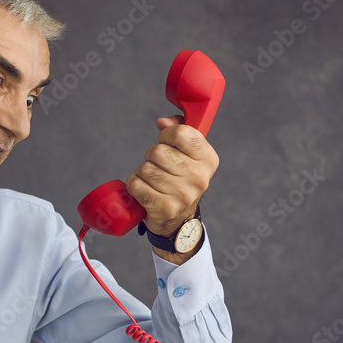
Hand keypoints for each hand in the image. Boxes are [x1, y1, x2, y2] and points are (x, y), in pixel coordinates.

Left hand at [125, 114, 218, 238]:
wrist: (180, 220)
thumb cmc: (181, 179)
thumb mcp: (188, 155)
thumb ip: (179, 130)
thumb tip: (162, 122)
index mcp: (208, 160)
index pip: (182, 133)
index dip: (167, 134)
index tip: (167, 142)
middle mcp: (199, 178)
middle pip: (158, 151)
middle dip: (152, 155)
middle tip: (158, 165)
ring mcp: (182, 195)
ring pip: (145, 168)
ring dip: (143, 172)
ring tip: (153, 179)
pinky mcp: (164, 208)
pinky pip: (136, 185)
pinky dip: (134, 185)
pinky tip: (144, 189)